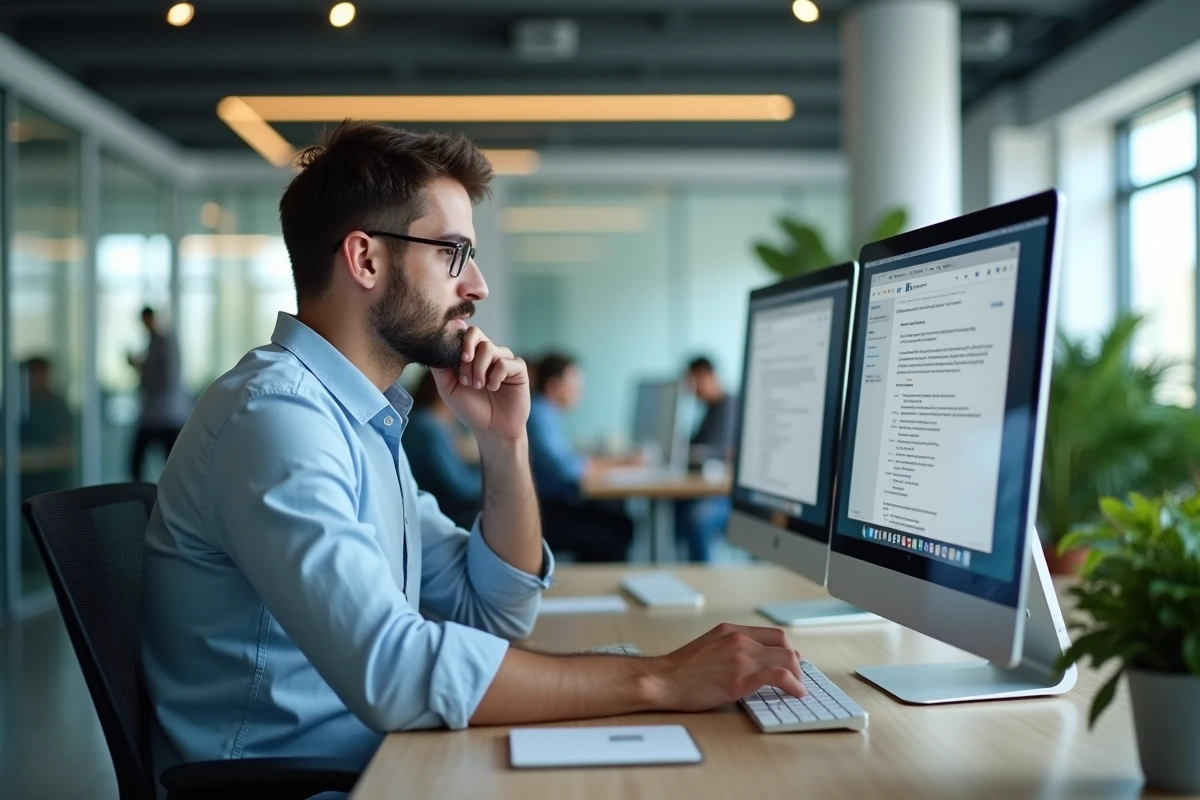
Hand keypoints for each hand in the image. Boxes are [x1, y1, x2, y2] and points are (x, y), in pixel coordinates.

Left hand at [432, 327, 529, 440]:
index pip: (463, 333)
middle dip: (467, 353)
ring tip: (478, 386)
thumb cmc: (471, 409)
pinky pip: (505, 363)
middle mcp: (487, 353)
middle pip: (476, 333)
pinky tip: (494, 388)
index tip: (456, 357)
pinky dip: (495, 377)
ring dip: (479, 369)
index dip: (457, 338)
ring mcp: (503, 359)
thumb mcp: (448, 389)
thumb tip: (434, 346)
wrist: (492, 429)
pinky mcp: (518, 368)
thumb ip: (440, 368)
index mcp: (471, 355)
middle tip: (464, 377)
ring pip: (489, 348)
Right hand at [646, 623, 805, 710]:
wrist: (663, 680)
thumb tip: (756, 658)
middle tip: (797, 679)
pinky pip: (779, 676)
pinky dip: (794, 684)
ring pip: (786, 659)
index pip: (774, 635)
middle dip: (796, 664)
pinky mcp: (740, 679)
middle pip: (784, 646)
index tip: (792, 662)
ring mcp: (740, 658)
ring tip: (798, 689)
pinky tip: (796, 693)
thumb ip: (732, 648)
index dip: (787, 649)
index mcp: (731, 630)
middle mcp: (739, 640)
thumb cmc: (682, 670)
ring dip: (798, 676)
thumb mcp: (709, 647)